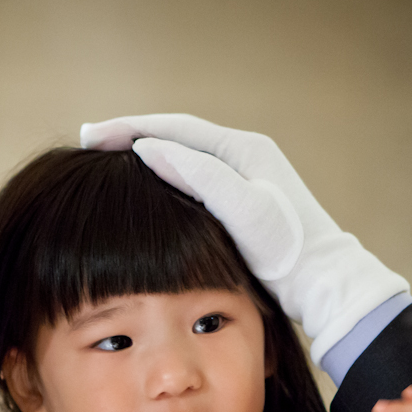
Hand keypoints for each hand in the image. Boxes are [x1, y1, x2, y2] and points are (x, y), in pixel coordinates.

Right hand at [80, 114, 408, 364]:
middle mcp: (243, 156)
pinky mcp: (240, 203)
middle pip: (176, 137)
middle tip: (89, 141)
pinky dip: (161, 177)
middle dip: (131, 136)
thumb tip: (148, 148)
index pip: (175, 128)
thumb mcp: (242, 210)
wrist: (323, 283)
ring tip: (106, 159)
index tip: (90, 135)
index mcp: (243, 149)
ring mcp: (242, 179)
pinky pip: (191, 179)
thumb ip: (198, 175)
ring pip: (182, 157)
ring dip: (144, 155)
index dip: (129, 128)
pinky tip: (142, 189)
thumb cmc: (287, 250)